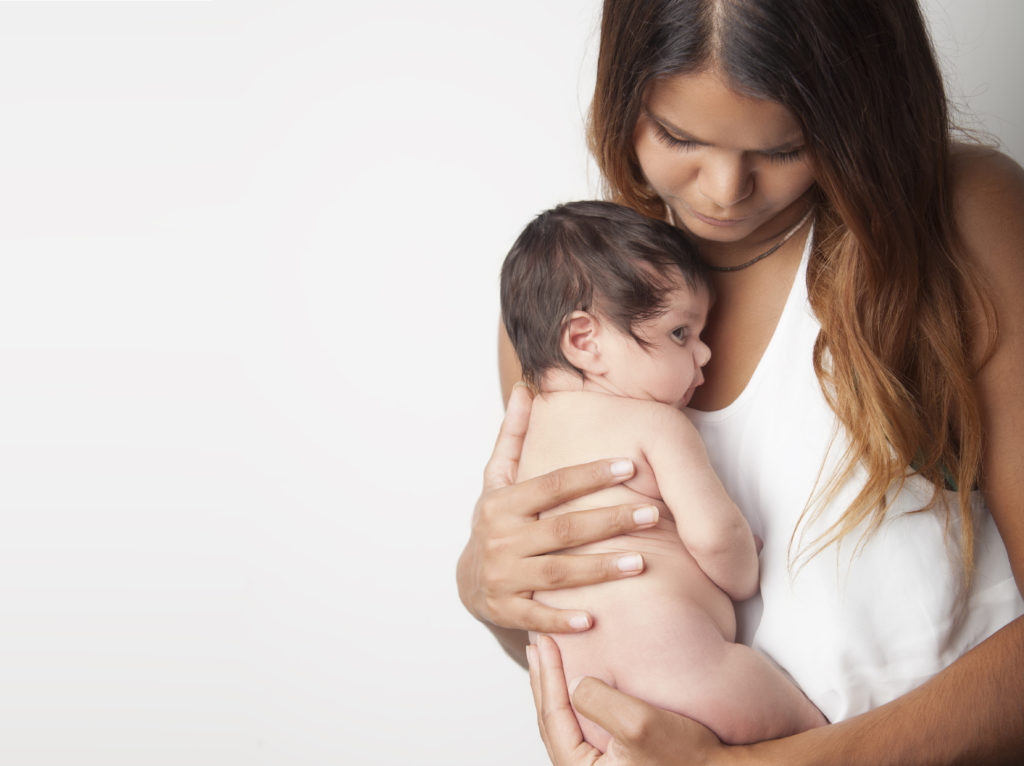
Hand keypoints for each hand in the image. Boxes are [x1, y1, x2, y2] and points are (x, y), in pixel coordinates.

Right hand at [456, 384, 662, 634]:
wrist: (468, 581)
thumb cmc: (496, 521)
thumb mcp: (496, 478)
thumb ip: (514, 435)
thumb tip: (526, 387)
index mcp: (502, 503)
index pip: (551, 485)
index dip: (590, 474)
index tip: (630, 464)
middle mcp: (501, 539)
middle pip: (562, 530)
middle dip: (610, 521)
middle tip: (654, 514)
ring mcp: (503, 577)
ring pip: (557, 574)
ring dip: (600, 570)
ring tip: (642, 562)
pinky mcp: (506, 611)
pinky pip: (537, 617)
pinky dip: (562, 620)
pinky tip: (594, 618)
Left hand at [528, 635, 725, 764]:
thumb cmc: (688, 757)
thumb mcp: (639, 724)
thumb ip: (599, 702)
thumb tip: (574, 682)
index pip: (554, 715)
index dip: (547, 674)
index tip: (543, 641)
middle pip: (553, 720)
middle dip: (544, 680)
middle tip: (537, 645)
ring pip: (565, 724)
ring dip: (556, 688)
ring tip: (549, 660)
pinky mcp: (613, 763)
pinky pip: (582, 728)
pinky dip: (575, 701)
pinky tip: (576, 683)